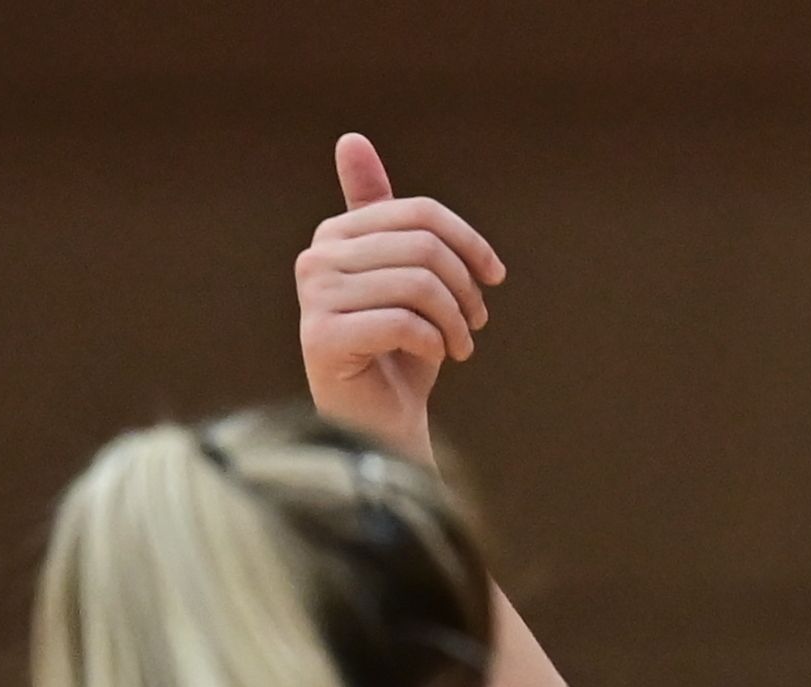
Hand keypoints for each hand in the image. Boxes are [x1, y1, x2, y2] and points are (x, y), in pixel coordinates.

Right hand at [295, 133, 505, 461]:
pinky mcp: (322, 339)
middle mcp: (317, 258)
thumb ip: (390, 219)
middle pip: (422, 247)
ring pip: (418, 284)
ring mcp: (315, 298)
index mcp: (338, 235)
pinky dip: (435, 344)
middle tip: (478, 321)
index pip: (419, 213)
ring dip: (456, 322)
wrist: (382, 423)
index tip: (495, 276)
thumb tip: (349, 138)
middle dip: (466, 287)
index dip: (470, 243)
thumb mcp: (406, 277)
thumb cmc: (399, 352)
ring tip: (460, 345)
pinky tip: (436, 359)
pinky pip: (403, 322)